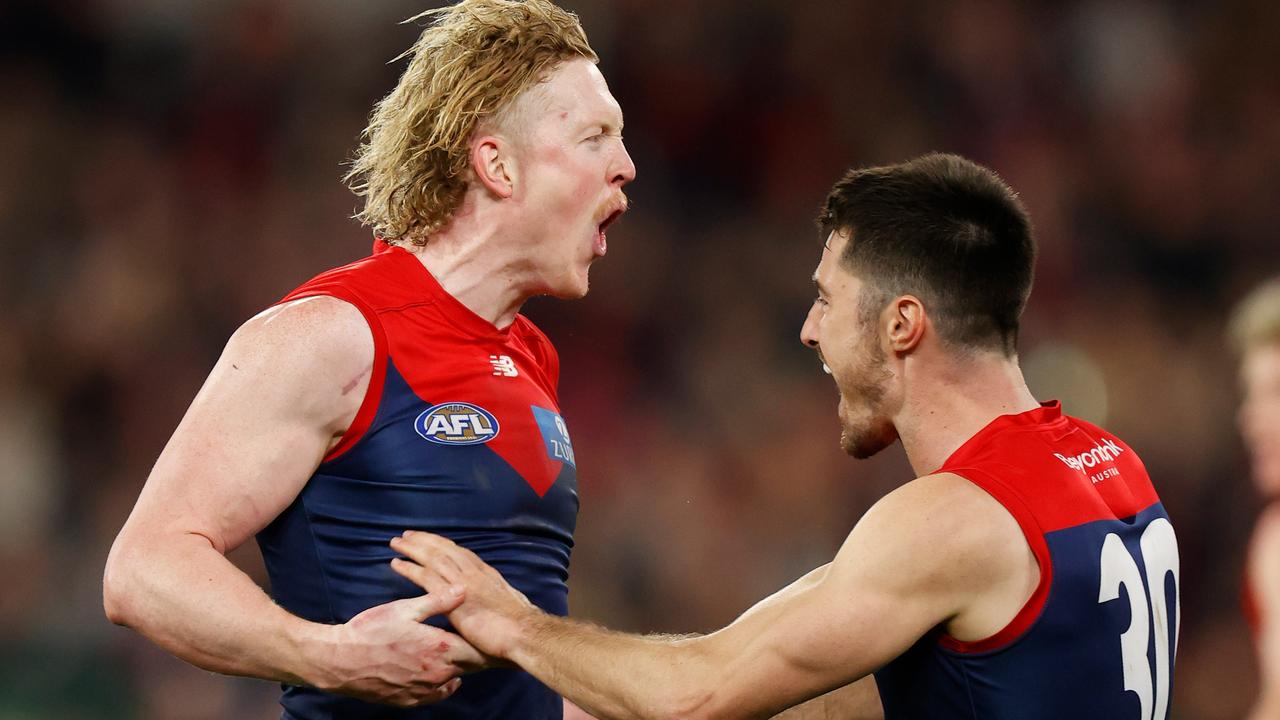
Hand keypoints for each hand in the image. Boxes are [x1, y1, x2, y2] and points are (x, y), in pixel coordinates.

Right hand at [309, 590, 485, 706]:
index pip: (477, 650)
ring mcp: (424, 690)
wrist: (340, 661)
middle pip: (469, 666)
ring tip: (464, 657)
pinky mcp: (410, 700)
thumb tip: (465, 589)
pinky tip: (444, 677)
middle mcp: (437, 673)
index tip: (496, 637)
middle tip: (485, 647)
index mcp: (440, 648)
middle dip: (476, 655)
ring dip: (459, 669)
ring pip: (453, 680)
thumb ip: (438, 601)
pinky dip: (443, 686)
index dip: (488, 644)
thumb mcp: (405, 608)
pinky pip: (436, 695)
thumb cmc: (372, 630)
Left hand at [390, 531, 539, 660]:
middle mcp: (473, 571)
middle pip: (443, 549)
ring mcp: (462, 581)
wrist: (521, 633)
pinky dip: (410, 568)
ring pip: (433, 558)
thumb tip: (490, 600)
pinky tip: (397, 564)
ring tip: (396, 543)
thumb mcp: (506, 602)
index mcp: (485, 573)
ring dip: (412, 548)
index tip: (428, 539)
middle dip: (424, 540)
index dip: (441, 544)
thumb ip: (492, 597)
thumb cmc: (518, 625)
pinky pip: (426, 577)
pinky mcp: (452, 596)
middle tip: (405, 534)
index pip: (459, 552)